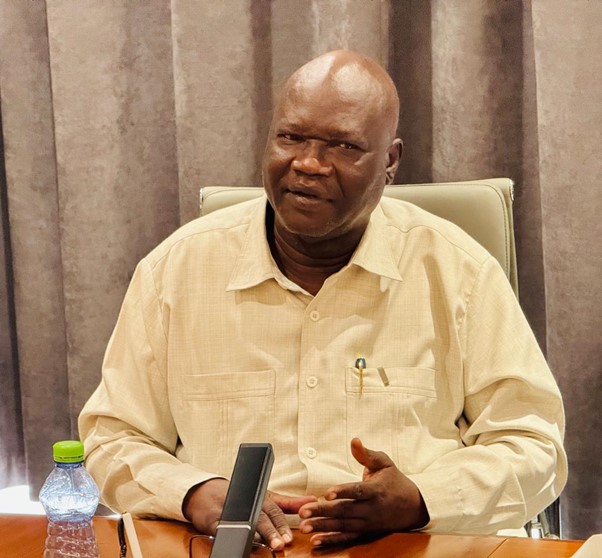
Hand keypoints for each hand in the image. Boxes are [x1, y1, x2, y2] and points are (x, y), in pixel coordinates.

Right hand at [183, 478, 315, 549]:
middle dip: (271, 532)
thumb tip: (312, 501)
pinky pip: (223, 530)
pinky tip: (238, 543)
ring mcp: (229, 511)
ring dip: (254, 536)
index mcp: (259, 498)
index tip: (289, 538)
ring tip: (263, 546)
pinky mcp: (213, 520)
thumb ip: (288, 502)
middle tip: (280, 544)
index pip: (274, 511)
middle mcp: (246, 503)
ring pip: (243, 524)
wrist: (205, 491)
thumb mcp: (266, 497)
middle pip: (260, 518)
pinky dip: (231, 537)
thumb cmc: (241, 496)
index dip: (282, 525)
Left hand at [298, 438, 428, 546]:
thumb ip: (366, 454)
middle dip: (323, 512)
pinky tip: (316, 541)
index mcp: (376, 490)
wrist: (414, 506)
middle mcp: (372, 509)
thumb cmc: (394, 480)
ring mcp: (368, 523)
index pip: (358, 491)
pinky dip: (332, 541)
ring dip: (323, 527)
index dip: (343, 492)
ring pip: (343, 526)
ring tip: (304, 527)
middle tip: (303, 512)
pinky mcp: (366, 533)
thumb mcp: (384, 463)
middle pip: (345, 511)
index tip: (327, 493)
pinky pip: (348, 539)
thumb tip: (354, 440)